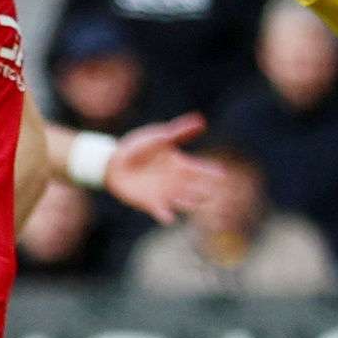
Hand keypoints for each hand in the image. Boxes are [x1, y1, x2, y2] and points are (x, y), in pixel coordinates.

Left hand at [96, 114, 231, 227]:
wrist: (114, 163)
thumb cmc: (138, 147)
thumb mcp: (159, 137)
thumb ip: (179, 132)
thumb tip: (201, 120)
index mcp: (181, 164)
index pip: (201, 169)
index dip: (212, 172)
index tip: (222, 174)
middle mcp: (178, 182)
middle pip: (198, 189)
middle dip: (207, 192)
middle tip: (214, 194)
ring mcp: (166, 194)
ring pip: (185, 203)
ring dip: (190, 204)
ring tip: (195, 203)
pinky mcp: (151, 204)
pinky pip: (162, 213)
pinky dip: (166, 216)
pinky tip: (169, 218)